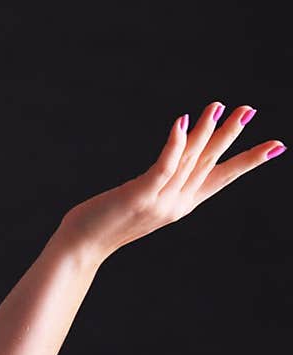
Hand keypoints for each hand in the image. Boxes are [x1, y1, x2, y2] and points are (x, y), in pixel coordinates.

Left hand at [62, 101, 285, 261]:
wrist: (82, 248)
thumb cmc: (105, 222)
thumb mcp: (142, 202)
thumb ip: (160, 183)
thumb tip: (174, 161)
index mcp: (181, 204)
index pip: (221, 178)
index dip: (249, 161)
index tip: (277, 146)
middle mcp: (177, 204)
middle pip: (210, 163)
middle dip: (232, 136)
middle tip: (250, 110)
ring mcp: (160, 201)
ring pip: (190, 160)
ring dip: (206, 131)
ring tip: (220, 106)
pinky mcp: (140, 196)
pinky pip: (164, 166)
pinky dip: (175, 143)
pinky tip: (183, 121)